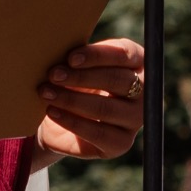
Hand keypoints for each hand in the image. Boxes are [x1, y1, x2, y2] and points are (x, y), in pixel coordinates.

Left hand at [36, 39, 144, 162]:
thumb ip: (77, 56)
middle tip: (53, 74)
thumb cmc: (72, 80)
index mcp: (138, 61)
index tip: (70, 57)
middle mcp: (145, 91)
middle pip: (118, 81)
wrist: (61, 119)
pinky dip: (71, 121)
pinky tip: (52, 111)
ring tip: (46, 92)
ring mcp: (135, 120)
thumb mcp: (76, 64)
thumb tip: (57, 48)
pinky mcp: (121, 143)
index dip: (97, 55)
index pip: (124, 54)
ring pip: (105, 108)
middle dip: (82, 77)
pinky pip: (97, 133)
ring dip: (71, 99)